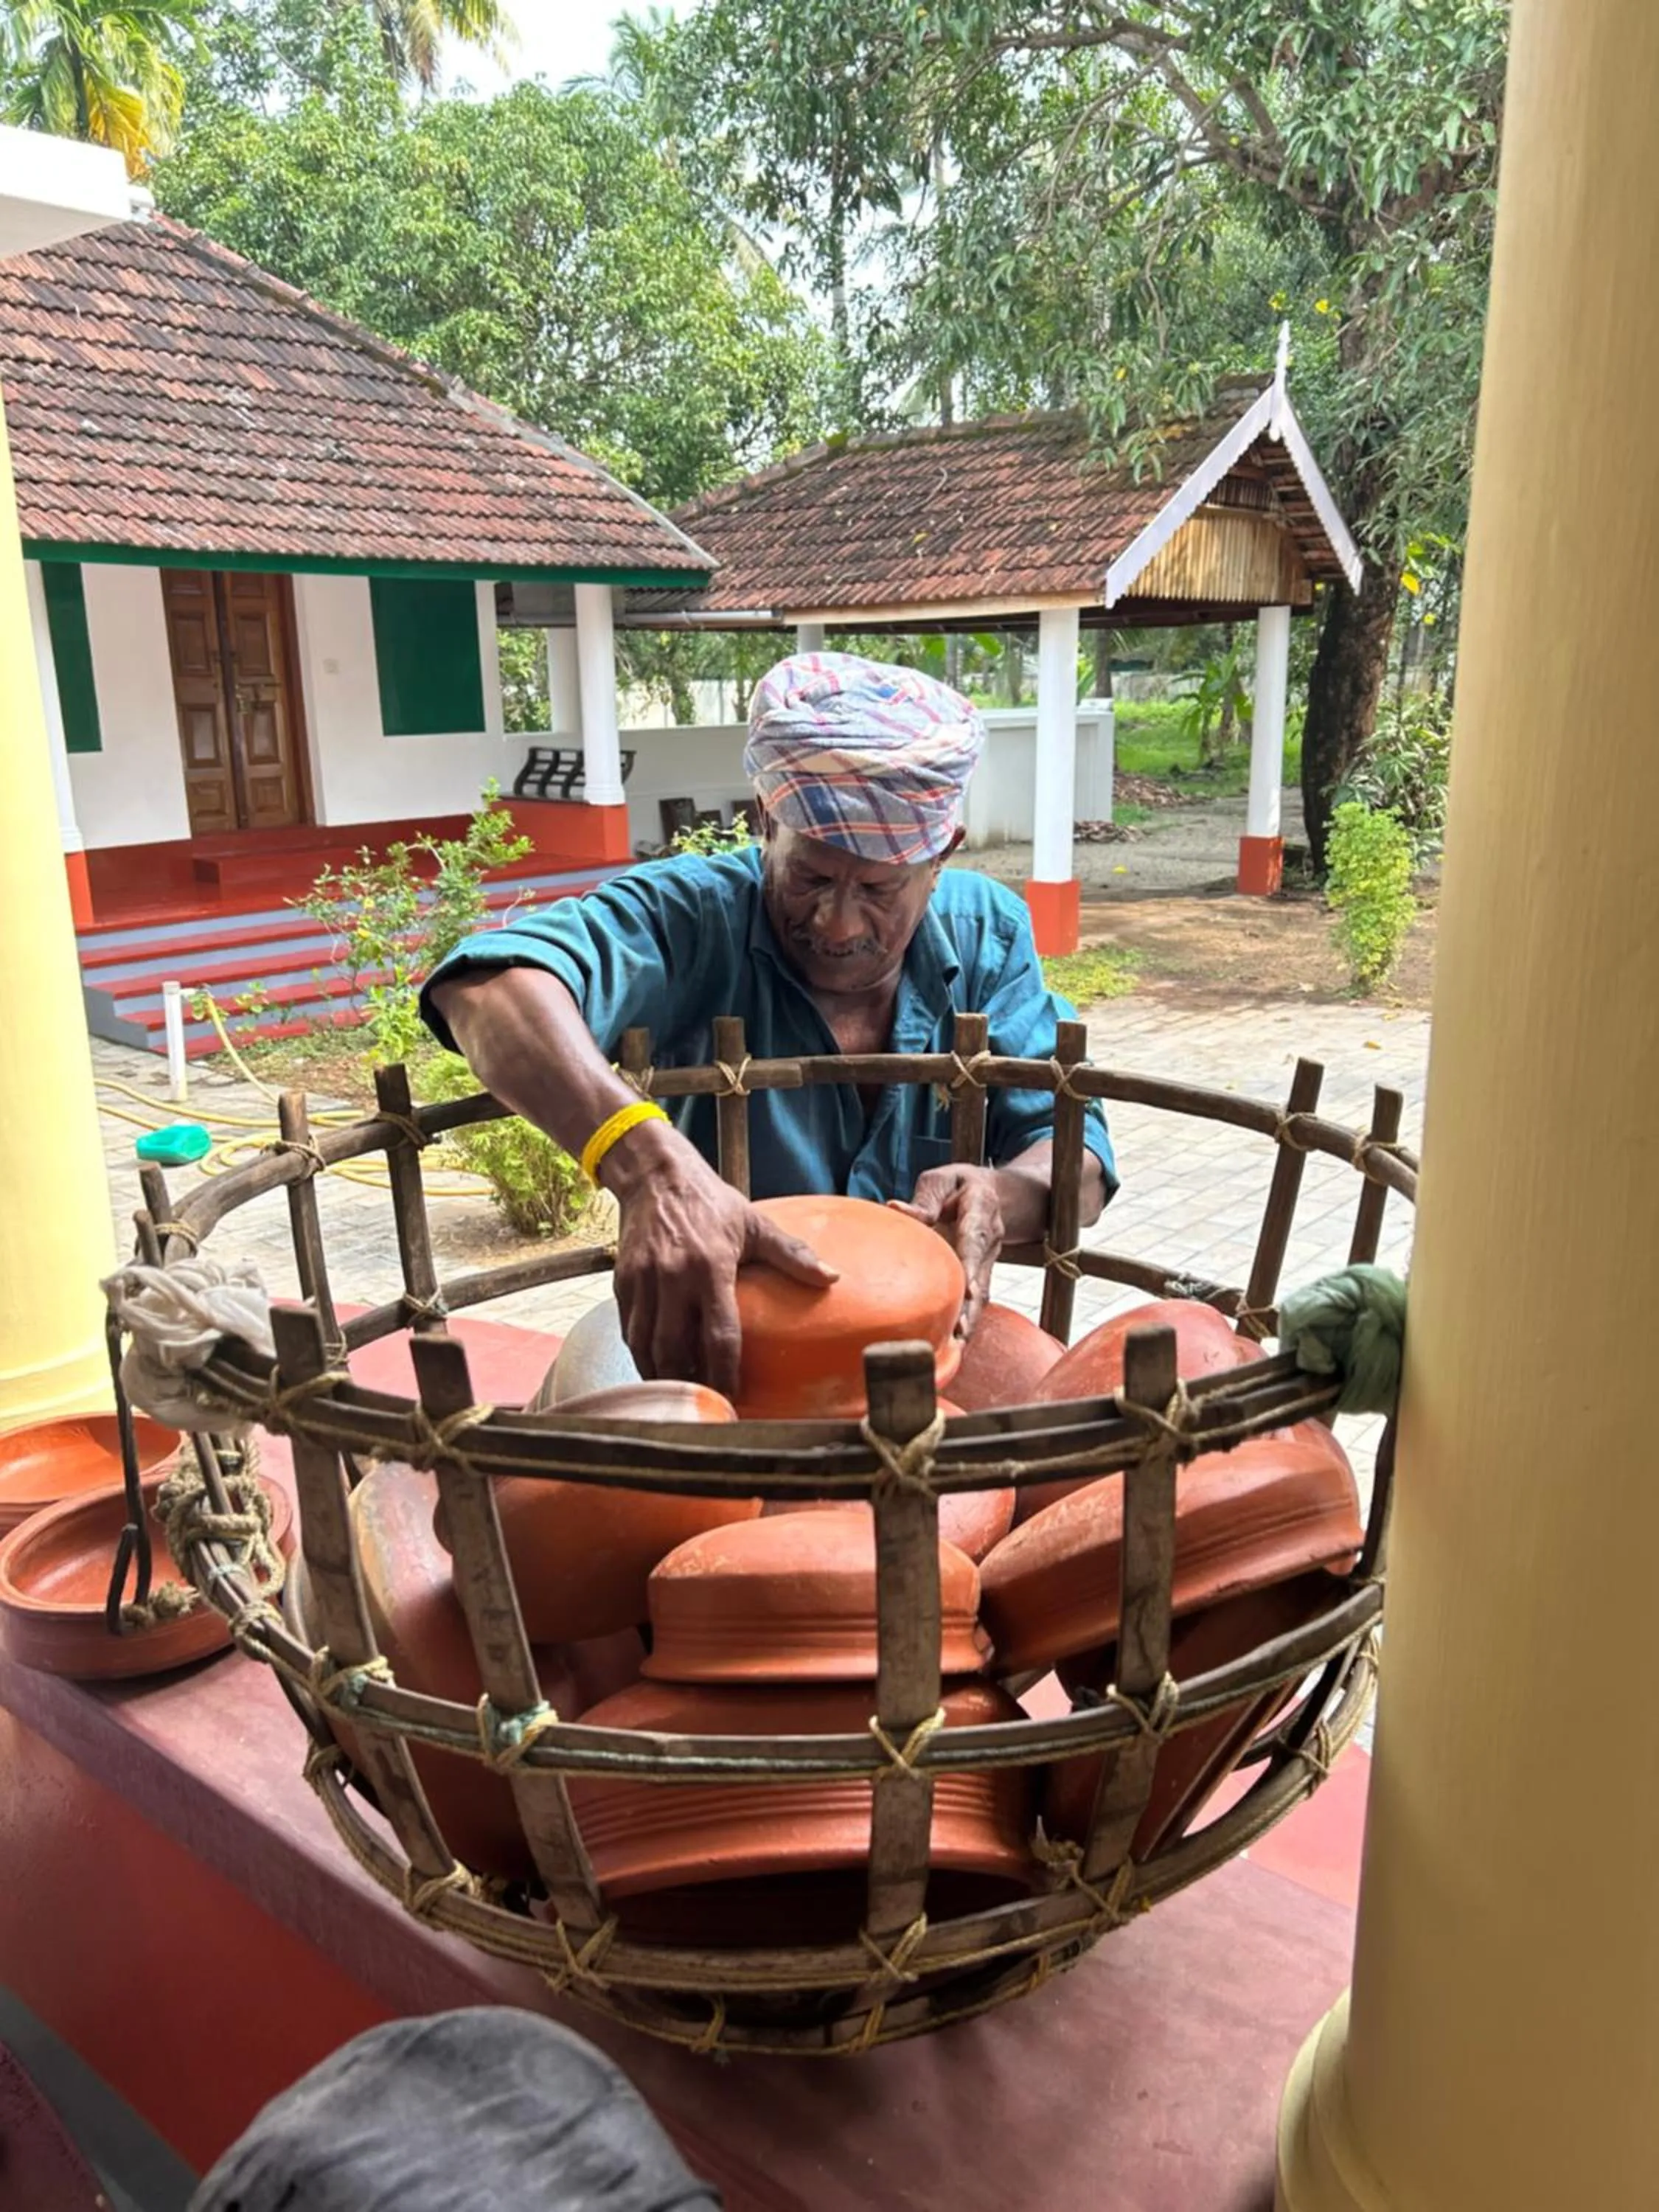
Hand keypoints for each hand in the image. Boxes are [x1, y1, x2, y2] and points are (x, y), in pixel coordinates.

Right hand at [602, 1121, 837, 1395]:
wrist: (654, 1174)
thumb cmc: (710, 1201)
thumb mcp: (754, 1223)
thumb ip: (792, 1254)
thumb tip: (834, 1278)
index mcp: (710, 1268)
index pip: (718, 1336)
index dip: (725, 1374)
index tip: (735, 1398)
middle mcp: (672, 1278)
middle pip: (675, 1350)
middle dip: (689, 1384)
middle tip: (706, 1404)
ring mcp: (642, 1281)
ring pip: (646, 1347)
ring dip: (662, 1376)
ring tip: (682, 1393)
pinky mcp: (621, 1282)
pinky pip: (629, 1330)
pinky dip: (642, 1353)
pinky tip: (658, 1365)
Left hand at [889, 1164, 1006, 1341]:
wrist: (993, 1192)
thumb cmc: (959, 1185)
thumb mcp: (941, 1179)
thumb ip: (924, 1198)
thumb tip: (896, 1209)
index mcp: (980, 1208)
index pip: (976, 1237)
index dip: (973, 1263)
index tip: (969, 1287)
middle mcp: (989, 1236)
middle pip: (982, 1272)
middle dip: (973, 1302)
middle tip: (961, 1328)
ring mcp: (989, 1257)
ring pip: (983, 1290)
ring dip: (972, 1317)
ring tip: (959, 1343)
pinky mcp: (982, 1272)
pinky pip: (978, 1297)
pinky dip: (969, 1318)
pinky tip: (958, 1341)